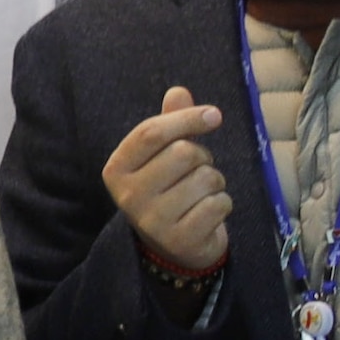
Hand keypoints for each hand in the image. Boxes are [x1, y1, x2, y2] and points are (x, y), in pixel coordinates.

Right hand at [105, 85, 232, 274]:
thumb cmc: (169, 191)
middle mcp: (128, 195)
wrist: (173, 247)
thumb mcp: (162, 157)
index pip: (151, 132)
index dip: (186, 118)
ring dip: (215, 182)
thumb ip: (170, 124)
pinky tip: (208, 213)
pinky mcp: (179, 239)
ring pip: (206, 178)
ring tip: (201, 193)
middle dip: (202, 157)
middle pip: (183, 153)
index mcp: (116, 169)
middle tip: (197, 170)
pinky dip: (223, 204)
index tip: (214, 115)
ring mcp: (152, 220)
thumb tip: (178, 91)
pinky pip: (219, 204)